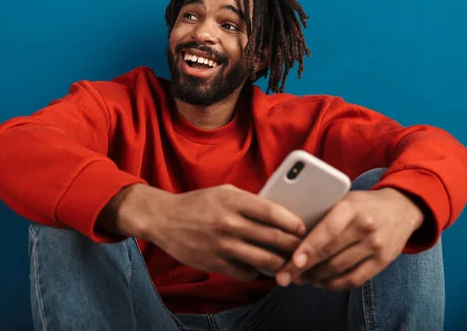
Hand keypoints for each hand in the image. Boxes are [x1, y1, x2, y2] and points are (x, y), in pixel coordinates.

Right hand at [138, 184, 306, 280]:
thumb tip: (281, 214)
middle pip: (273, 239)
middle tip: (302, 247)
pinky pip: (248, 273)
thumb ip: (251, 201)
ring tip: (288, 261)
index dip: (293, 222)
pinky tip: (261, 265)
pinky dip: (258, 271)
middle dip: (293, 245)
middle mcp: (228, 224)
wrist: (164, 220)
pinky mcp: (215, 265)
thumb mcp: (224, 193)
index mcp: (232, 201)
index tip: (303, 228)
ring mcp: (222, 246)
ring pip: (265, 261)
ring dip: (281, 263)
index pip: (272, 213)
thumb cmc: (198, 204)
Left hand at [275, 188, 423, 289]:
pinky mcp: (383, 261)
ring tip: (299, 278)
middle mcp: (365, 227)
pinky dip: (334, 284)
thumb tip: (291, 233)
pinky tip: (320, 282)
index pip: (327, 231)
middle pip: (330, 253)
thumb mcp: (344, 199)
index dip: (308, 248)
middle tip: (284, 276)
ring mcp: (375, 246)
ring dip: (315, 277)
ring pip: (339, 269)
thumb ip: (323, 214)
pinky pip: (355, 279)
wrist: (402, 208)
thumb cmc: (362, 204)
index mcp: (350, 208)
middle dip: (304, 268)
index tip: (292, 261)